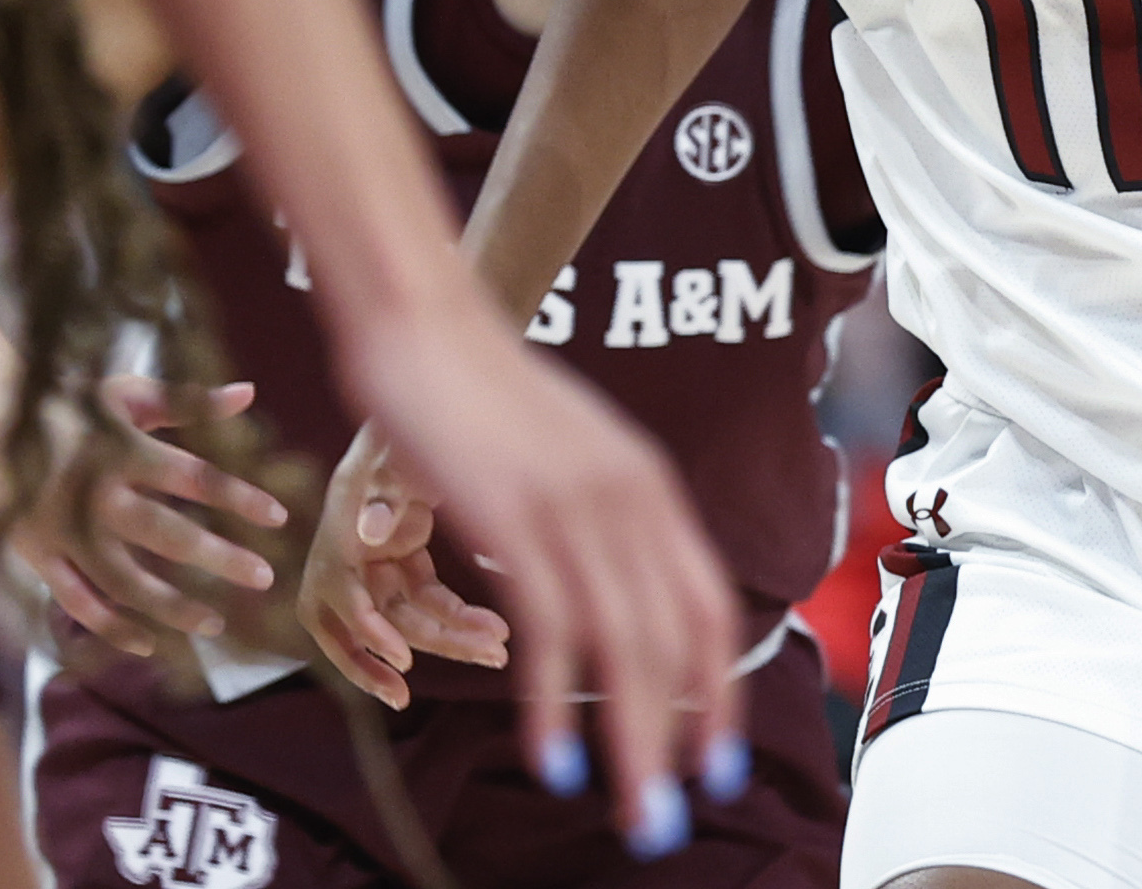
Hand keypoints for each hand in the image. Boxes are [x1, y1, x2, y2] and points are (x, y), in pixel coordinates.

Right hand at [0, 376, 289, 658]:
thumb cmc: (69, 402)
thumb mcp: (128, 393)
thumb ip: (189, 401)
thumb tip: (249, 393)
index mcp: (122, 447)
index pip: (194, 477)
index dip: (239, 497)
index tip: (280, 518)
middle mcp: (96, 492)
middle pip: (167, 534)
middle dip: (219, 559)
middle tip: (265, 579)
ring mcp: (65, 529)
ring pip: (124, 581)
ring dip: (171, 607)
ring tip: (214, 624)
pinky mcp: (39, 555)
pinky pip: (78, 602)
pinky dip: (111, 628)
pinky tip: (149, 645)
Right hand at [300, 421, 508, 705]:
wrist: (420, 382)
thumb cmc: (407, 410)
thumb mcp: (397, 442)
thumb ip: (383, 485)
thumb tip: (369, 531)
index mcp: (343, 515)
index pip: (340, 592)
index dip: (366, 629)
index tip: (402, 658)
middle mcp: (352, 542)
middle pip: (376, 616)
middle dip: (427, 641)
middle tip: (487, 653)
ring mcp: (375, 555)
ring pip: (402, 618)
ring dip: (446, 640)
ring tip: (497, 652)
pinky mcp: (401, 558)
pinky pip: (421, 604)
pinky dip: (449, 625)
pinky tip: (484, 638)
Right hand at [335, 297, 742, 856]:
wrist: (423, 322)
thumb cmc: (479, 389)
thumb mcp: (567, 451)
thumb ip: (600, 510)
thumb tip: (614, 576)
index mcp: (648, 485)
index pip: (708, 607)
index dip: (718, 692)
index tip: (717, 761)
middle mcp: (628, 497)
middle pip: (674, 643)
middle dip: (679, 743)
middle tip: (669, 820)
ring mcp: (574, 505)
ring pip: (624, 647)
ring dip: (630, 742)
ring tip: (631, 813)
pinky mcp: (514, 514)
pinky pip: (551, 629)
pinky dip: (556, 703)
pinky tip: (553, 757)